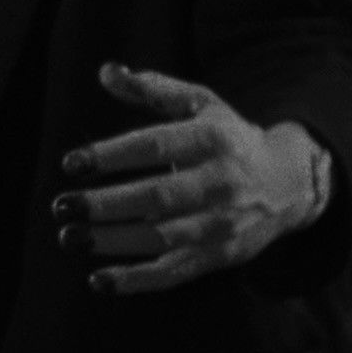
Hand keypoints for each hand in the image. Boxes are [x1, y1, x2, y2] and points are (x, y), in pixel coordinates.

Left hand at [51, 63, 329, 294]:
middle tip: (62, 205)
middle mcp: (221, 182)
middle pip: (158, 197)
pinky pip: (175, 273)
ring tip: (70, 237)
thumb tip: (106, 71)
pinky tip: (99, 280)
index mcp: (212, 139)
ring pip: (163, 238)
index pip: (156, 146)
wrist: (289, 184)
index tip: (71, 163)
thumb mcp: (200, 104)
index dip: (112, 155)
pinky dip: (137, 281)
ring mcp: (222, 224)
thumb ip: (153, 88)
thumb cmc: (228, 138)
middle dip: (106, 204)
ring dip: (113, 241)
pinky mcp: (220, 256)